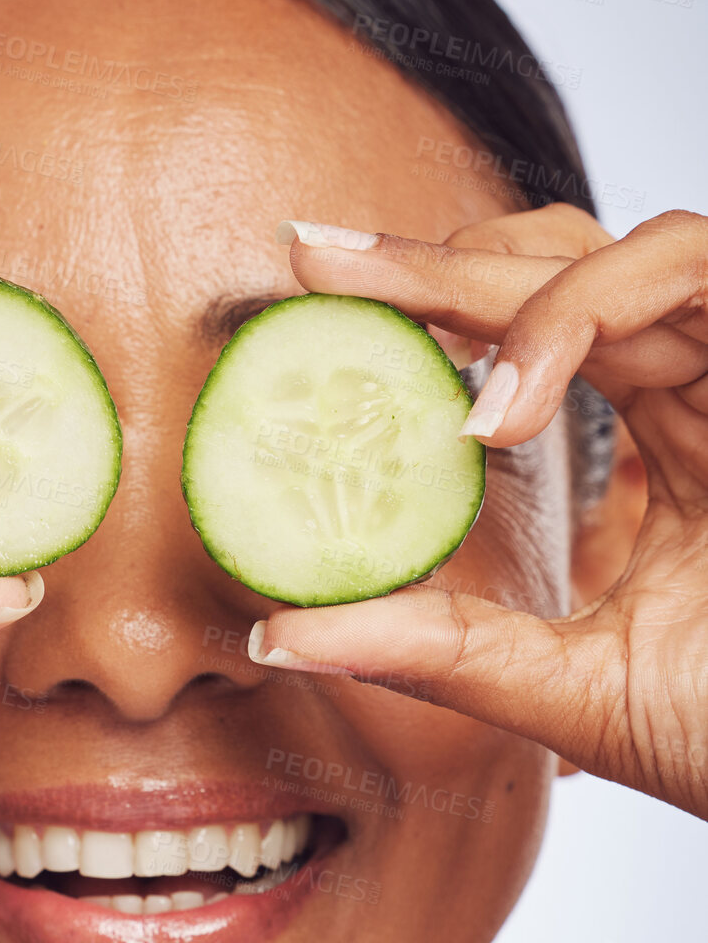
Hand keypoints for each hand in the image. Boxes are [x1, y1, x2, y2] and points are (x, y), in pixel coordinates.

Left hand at [253, 205, 707, 820]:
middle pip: (567, 272)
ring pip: (630, 251)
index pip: (540, 339)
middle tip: (311, 255)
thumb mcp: (574, 691)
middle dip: (433, 262)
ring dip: (501, 281)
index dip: (431, 309)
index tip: (306, 302)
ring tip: (397, 334)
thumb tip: (277, 637)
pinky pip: (692, 269)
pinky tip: (501, 405)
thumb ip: (440, 651)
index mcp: (672, 443)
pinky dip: (582, 314)